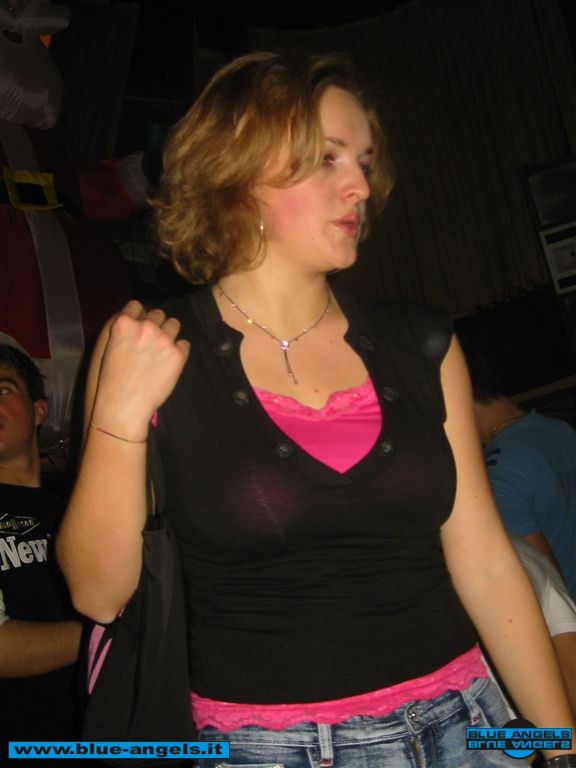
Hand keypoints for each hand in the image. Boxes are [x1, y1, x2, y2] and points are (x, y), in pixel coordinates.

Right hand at [91, 301, 189, 438]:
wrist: (123, 406)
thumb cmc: (108, 380)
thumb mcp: (105, 347)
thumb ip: (120, 329)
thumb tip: (133, 319)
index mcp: (124, 323)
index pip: (136, 306)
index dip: (138, 317)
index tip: (139, 328)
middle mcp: (146, 326)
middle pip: (157, 314)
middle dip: (155, 325)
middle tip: (150, 343)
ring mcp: (164, 340)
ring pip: (174, 324)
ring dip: (169, 334)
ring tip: (162, 350)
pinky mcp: (178, 355)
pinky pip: (185, 344)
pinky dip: (179, 351)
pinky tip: (170, 363)